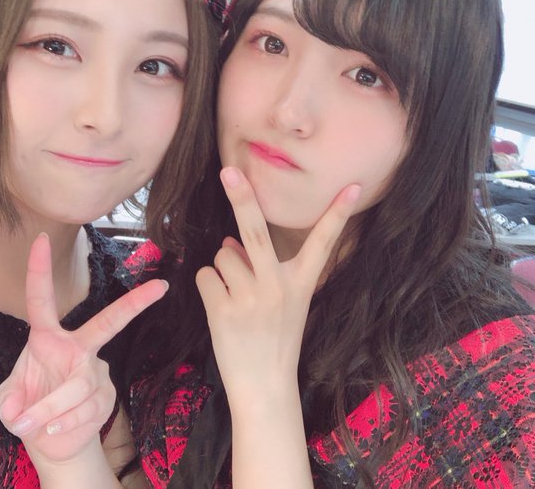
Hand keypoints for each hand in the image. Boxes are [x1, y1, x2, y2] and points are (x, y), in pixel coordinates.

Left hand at [0, 233, 167, 465]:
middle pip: (108, 322)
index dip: (39, 270)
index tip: (40, 239)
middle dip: (135, 303)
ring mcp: (96, 372)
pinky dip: (64, 423)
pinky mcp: (107, 396)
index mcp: (48, 338)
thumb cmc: (28, 408)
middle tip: (161, 287)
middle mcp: (77, 348)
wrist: (51, 441)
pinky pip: (87, 408)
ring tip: (31, 426)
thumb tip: (20, 408)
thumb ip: (9, 400)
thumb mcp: (9, 402)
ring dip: (50, 409)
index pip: (42, 299)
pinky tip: (54, 431)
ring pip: (78, 385)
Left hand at [195, 167, 359, 398]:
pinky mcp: (224, 310)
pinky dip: (210, 287)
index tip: (351, 186)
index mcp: (301, 282)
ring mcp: (251, 297)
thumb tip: (229, 241)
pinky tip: (223, 308)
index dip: (337, 214)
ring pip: (222, 256)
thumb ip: (261, 268)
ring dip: (223, 270)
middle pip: (254, 231)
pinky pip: (206, 276)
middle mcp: (278, 285)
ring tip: (236, 299)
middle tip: (229, 170)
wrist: (265, 386)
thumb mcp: (283, 303)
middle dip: (242, 196)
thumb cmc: (275, 340)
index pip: (323, 242)